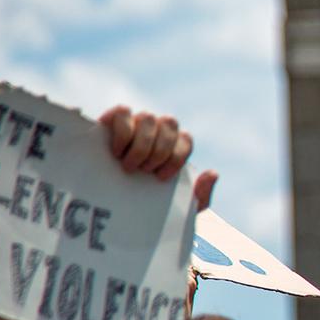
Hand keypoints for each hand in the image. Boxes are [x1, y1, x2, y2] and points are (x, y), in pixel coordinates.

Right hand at [99, 106, 216, 209]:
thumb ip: (200, 195)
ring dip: (141, 144)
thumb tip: (213, 174)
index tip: (161, 178)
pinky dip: (123, 131)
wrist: (107, 207)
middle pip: (170, 123)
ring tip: (130, 166)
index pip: (185, 139)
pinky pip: (123, 112)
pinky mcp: (111, 119)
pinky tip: (117, 152)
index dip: (176, 157)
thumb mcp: (175, 207)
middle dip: (160, 151)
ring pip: (148, 118)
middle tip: (145, 171)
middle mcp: (156, 130)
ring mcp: (134, 122)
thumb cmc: (143, 203)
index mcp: (173, 146)